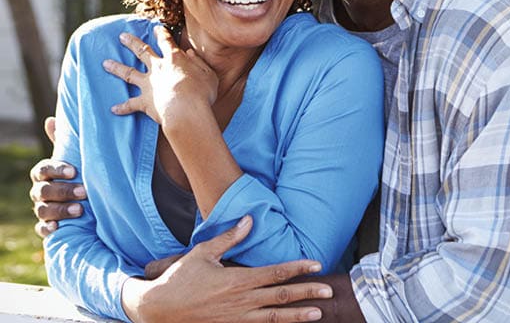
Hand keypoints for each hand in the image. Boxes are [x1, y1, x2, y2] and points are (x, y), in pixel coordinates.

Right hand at [30, 117, 86, 237]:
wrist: (84, 198)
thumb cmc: (77, 172)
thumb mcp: (73, 156)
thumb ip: (63, 141)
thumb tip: (50, 119)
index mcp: (44, 172)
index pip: (43, 169)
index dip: (56, 169)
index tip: (74, 171)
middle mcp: (39, 190)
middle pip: (44, 191)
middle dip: (64, 191)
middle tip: (84, 192)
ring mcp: (41, 208)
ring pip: (43, 210)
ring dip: (60, 210)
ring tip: (80, 210)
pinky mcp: (46, 225)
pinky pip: (41, 229)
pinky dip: (48, 228)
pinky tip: (58, 227)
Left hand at [103, 27, 217, 128]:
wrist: (186, 110)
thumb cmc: (202, 92)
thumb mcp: (208, 74)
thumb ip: (199, 63)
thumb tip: (190, 54)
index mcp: (175, 59)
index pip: (166, 42)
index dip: (162, 34)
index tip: (156, 28)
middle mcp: (158, 68)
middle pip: (142, 51)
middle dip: (132, 43)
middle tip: (121, 36)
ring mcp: (149, 85)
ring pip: (128, 73)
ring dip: (116, 67)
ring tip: (105, 63)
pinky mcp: (144, 102)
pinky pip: (131, 104)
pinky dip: (122, 107)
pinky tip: (113, 109)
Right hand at [123, 216, 331, 322]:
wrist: (159, 309)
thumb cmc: (181, 278)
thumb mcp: (203, 252)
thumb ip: (229, 237)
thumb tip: (249, 219)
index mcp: (237, 280)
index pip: (275, 273)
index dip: (298, 268)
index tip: (316, 265)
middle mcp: (241, 301)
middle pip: (281, 298)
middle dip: (307, 293)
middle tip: (328, 292)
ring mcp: (236, 319)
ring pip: (273, 318)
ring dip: (297, 316)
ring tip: (318, 314)